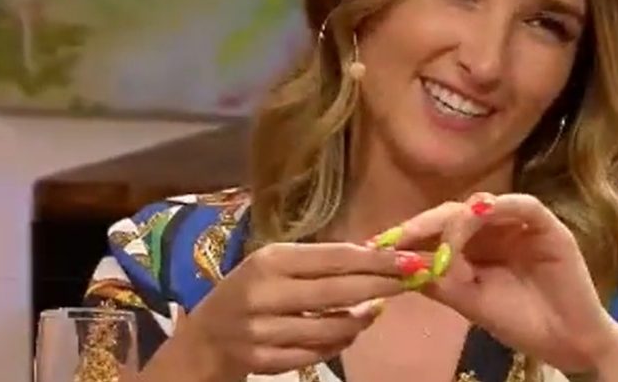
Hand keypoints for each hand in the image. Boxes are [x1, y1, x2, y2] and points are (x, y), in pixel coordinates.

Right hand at [179, 242, 422, 376]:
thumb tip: (377, 256)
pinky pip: (318, 354)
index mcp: (270, 261)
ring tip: (373, 311)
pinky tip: (347, 332)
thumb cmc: (250, 290)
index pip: (335, 258)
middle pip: (339, 292)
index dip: (377, 260)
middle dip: (381, 286)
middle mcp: (265, 293)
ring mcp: (263, 331)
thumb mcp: (276, 265)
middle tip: (411, 281)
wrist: (206, 337)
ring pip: (333, 329)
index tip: (410, 259)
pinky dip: (339, 344)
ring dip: (361, 321)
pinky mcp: (264, 362)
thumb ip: (319, 262)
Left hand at [373, 193, 617, 373]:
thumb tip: (400, 265)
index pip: (439, 229)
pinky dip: (499, 207)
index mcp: (477, 245)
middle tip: (396, 238)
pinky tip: (477, 216)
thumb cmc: (521, 322)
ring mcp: (522, 224)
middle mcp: (496, 228)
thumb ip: (441, 281)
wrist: (568, 344)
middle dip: (423, 224)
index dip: (411, 233)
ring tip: (432, 235)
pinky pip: (522, 206)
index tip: (379, 245)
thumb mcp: (470, 302)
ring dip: (454, 219)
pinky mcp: (547, 226)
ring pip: (482, 206)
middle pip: (454, 213)